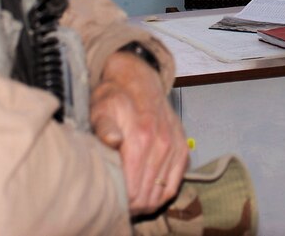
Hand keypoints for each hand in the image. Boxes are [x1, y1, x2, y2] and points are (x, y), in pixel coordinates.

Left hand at [91, 51, 187, 215]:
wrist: (139, 78)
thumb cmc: (115, 96)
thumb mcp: (101, 108)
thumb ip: (104, 127)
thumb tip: (113, 141)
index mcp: (141, 137)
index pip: (133, 189)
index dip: (120, 201)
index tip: (111, 200)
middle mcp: (162, 144)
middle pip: (148, 195)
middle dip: (132, 205)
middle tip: (118, 205)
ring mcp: (175, 147)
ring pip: (163, 193)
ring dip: (147, 202)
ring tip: (131, 203)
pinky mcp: (183, 148)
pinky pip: (175, 183)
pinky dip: (162, 194)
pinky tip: (148, 193)